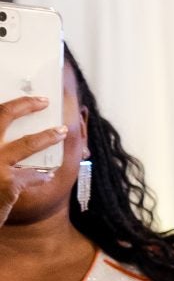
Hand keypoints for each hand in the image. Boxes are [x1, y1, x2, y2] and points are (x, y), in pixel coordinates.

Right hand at [0, 99, 65, 218]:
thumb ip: (0, 143)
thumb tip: (9, 127)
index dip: (12, 104)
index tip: (28, 97)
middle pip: (2, 116)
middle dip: (24, 105)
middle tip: (43, 101)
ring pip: (26, 143)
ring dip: (47, 136)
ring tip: (61, 131)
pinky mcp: (8, 183)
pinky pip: (32, 174)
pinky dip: (40, 176)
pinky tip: (47, 177)